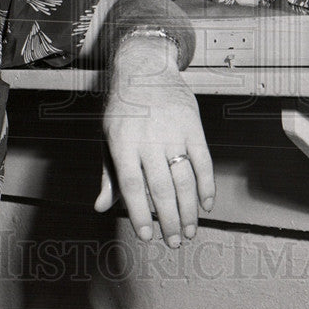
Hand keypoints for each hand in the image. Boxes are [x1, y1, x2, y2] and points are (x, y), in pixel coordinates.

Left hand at [96, 36, 214, 246]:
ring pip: (184, 178)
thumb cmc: (123, 108)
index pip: (131, 185)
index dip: (140, 213)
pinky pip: (203, 160)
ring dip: (189, 208)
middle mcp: (148, 138)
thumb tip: (101, 207)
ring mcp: (173, 131)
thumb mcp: (108, 137)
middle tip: (175, 241)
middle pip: (161, 187)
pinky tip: (206, 204)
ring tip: (190, 230)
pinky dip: (207, 184)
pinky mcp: (193, 125)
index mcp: (122, 143)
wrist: (145, 67)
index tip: (147, 235)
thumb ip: (109, 174)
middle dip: (169, 219)